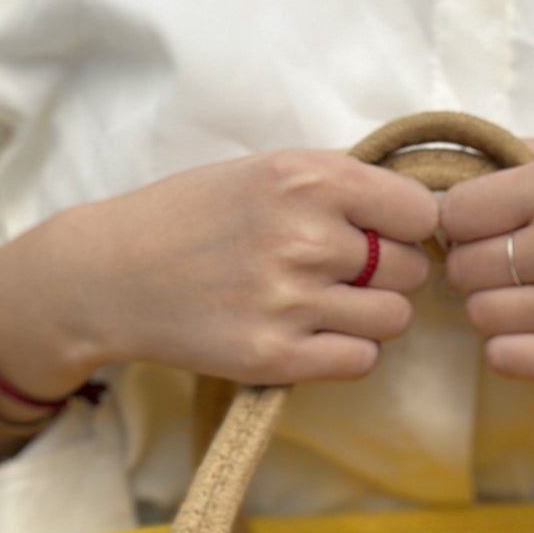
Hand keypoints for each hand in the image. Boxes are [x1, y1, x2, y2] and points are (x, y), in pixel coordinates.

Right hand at [0, 149, 439, 395]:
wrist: (112, 275)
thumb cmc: (193, 217)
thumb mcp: (265, 171)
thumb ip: (338, 186)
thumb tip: (420, 216)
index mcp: (308, 178)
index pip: (420, 213)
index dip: (407, 228)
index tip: (384, 235)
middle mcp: (305, 237)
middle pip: (411, 270)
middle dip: (388, 273)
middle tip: (344, 274)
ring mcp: (291, 301)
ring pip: (394, 318)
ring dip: (372, 316)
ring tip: (327, 305)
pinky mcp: (276, 356)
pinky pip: (362, 361)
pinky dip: (349, 352)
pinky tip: (315, 336)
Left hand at [439, 140, 533, 443]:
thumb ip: (526, 161)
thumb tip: (446, 175)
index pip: (457, 210)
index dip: (464, 225)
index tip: (488, 233)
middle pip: (462, 267)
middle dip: (482, 272)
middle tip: (525, 273)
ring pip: (479, 315)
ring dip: (500, 313)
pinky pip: (502, 357)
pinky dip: (517, 350)